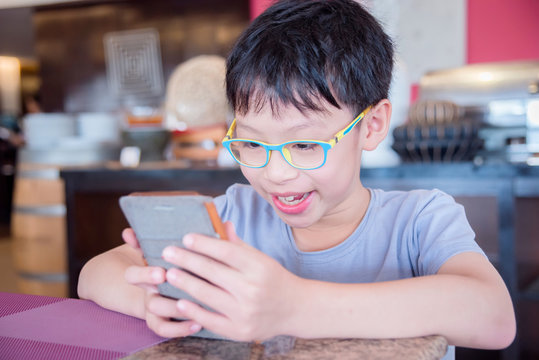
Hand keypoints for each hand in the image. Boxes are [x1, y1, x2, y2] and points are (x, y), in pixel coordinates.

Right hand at [122, 228, 201, 337]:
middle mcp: (150, 281)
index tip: (149, 243)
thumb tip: (228, 224)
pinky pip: (163, 328)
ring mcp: (154, 302)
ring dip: (169, 304)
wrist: (171, 292)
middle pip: (134, 277)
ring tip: (184, 302)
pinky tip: (197, 323)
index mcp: (155, 259)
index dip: (138, 245)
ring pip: (152, 305)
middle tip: (162, 274)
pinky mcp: (162, 321)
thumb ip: (209, 240)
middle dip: (146, 274)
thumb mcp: (198, 252)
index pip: (139, 246)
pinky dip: (179, 327)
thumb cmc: (192, 266)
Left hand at [161, 222, 301, 340]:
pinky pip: (211, 320)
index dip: (204, 244)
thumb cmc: (274, 279)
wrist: (295, 309)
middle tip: (167, 253)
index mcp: (259, 267)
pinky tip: (181, 301)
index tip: (186, 238)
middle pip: (213, 271)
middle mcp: (253, 289)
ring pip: (208, 295)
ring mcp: (246, 312)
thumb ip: (239, 244)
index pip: (227, 252)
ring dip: (185, 283)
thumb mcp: (261, 259)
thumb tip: (221, 222)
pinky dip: (194, 311)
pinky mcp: (240, 330)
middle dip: (187, 260)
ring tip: (169, 274)